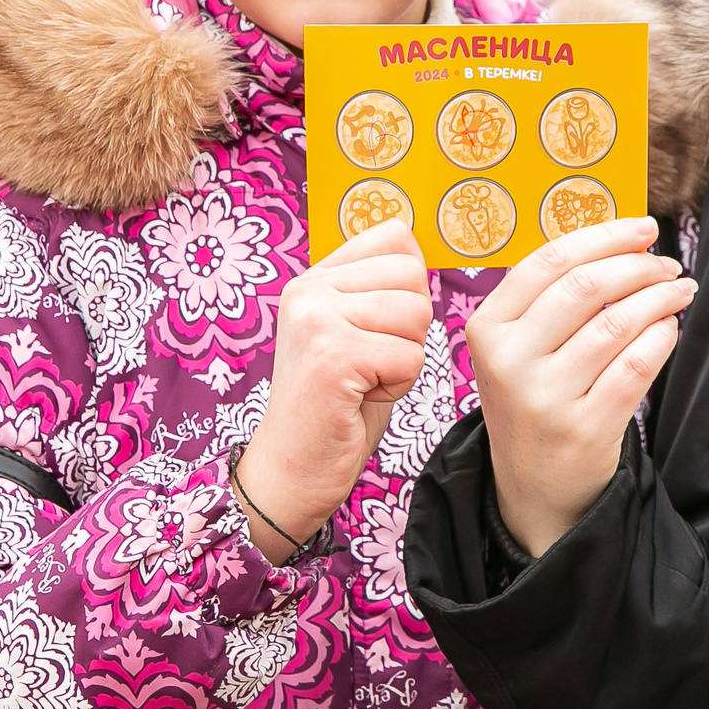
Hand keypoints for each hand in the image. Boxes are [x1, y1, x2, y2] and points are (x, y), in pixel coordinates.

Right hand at [233, 219, 432, 561]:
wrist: (291, 471)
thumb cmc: (336, 408)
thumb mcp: (356, 334)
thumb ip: (380, 291)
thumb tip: (417, 247)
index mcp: (315, 278)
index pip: (396, 237)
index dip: (408, 288)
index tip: (376, 331)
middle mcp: (308, 289)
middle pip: (414, 277)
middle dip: (410, 329)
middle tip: (369, 364)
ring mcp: (316, 318)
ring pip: (417, 316)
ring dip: (404, 360)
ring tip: (363, 381)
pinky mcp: (331, 354)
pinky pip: (409, 357)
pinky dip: (397, 387)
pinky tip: (359, 399)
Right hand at [467, 217, 691, 556]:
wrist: (533, 489)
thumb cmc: (535, 400)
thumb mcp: (518, 349)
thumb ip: (551, 298)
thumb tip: (622, 241)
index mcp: (488, 328)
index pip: (549, 262)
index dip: (604, 236)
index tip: (644, 227)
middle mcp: (509, 361)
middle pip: (586, 286)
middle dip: (639, 266)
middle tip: (669, 266)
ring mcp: (545, 398)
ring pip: (617, 323)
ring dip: (660, 298)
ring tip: (680, 292)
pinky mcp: (584, 429)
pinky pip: (637, 366)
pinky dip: (662, 338)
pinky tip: (669, 328)